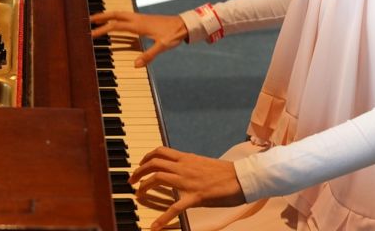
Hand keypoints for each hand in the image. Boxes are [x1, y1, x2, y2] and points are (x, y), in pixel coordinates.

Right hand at [89, 11, 186, 66]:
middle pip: (115, 14)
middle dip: (101, 17)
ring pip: (120, 14)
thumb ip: (149, 55)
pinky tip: (117, 23)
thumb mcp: (162, 46)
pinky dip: (117, 18)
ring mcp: (140, 18)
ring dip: (108, 16)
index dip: (103, 30)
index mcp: (139, 25)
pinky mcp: (144, 19)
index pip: (116, 26)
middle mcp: (137, 19)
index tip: (92, 34)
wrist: (184, 24)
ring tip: (98, 20)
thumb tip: (136, 65)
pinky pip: (126, 16)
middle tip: (89, 20)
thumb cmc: (174, 34)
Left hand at [130, 147, 245, 230]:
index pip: (160, 151)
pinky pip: (175, 208)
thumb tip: (179, 167)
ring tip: (138, 195)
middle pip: (153, 163)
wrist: (242, 178)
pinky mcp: (196, 197)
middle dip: (138, 171)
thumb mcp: (203, 164)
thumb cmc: (225, 173)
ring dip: (144, 186)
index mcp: (187, 159)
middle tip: (132, 181)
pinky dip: (163, 218)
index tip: (140, 165)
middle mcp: (184, 167)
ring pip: (158, 178)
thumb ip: (189, 165)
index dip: (146, 157)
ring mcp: (188, 181)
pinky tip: (155, 226)